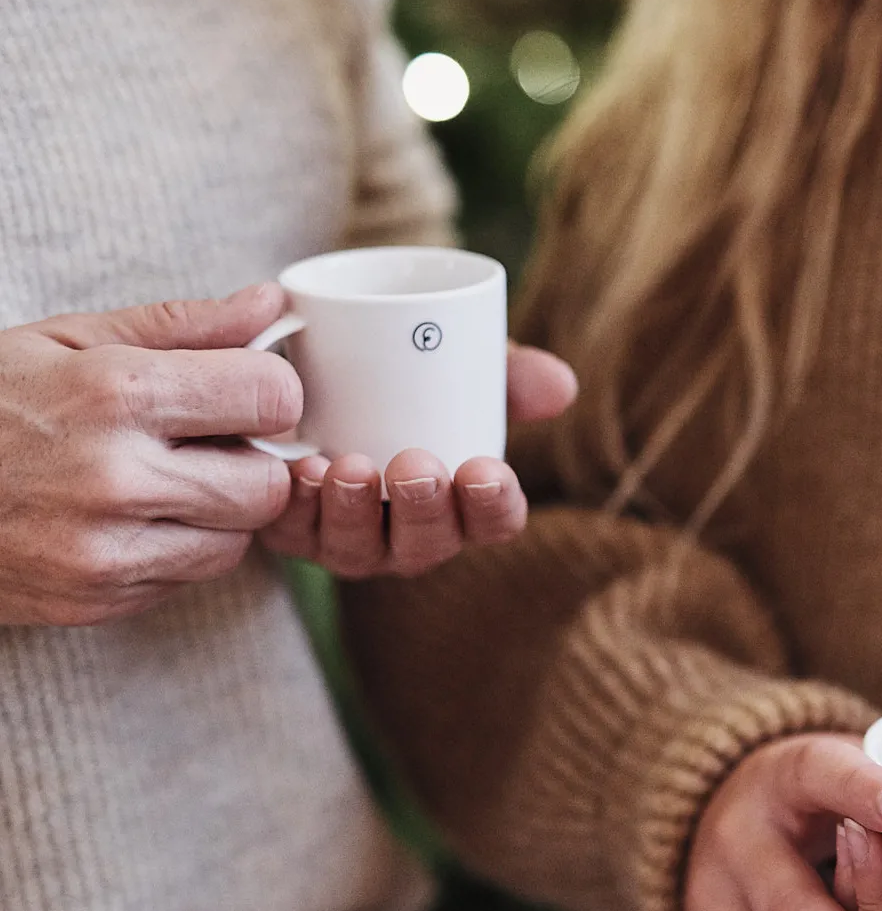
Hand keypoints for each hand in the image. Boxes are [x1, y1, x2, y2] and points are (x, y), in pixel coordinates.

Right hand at [0, 285, 301, 624]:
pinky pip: (190, 577)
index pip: (271, 398)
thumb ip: (182, 327)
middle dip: (250, 461)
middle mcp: (117, 479)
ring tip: (158, 480)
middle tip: (201, 444)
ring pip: (239, 541)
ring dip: (218, 513)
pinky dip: (177, 549)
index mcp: (114, 394)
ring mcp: (107, 551)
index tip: (243, 392)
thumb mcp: (68, 341)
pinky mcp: (100, 600)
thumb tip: (269, 306)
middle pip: (268, 485)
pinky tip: (126, 519)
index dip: (269, 393)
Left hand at [258, 342, 577, 577]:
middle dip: (425, 511)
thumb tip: (561, 386)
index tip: (486, 471)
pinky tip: (300, 471)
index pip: (493, 520)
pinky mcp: (291, 527)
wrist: (305, 365)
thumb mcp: (456, 361)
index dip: (494, 506)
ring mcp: (349, 537)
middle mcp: (408, 531)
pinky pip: (294, 533)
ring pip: (359, 549)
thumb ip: (507, 371)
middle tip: (418, 466)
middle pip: (428, 543)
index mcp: (461, 501)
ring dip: (357, 512)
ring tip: (352, 467)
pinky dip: (297, 506)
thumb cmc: (400, 374)